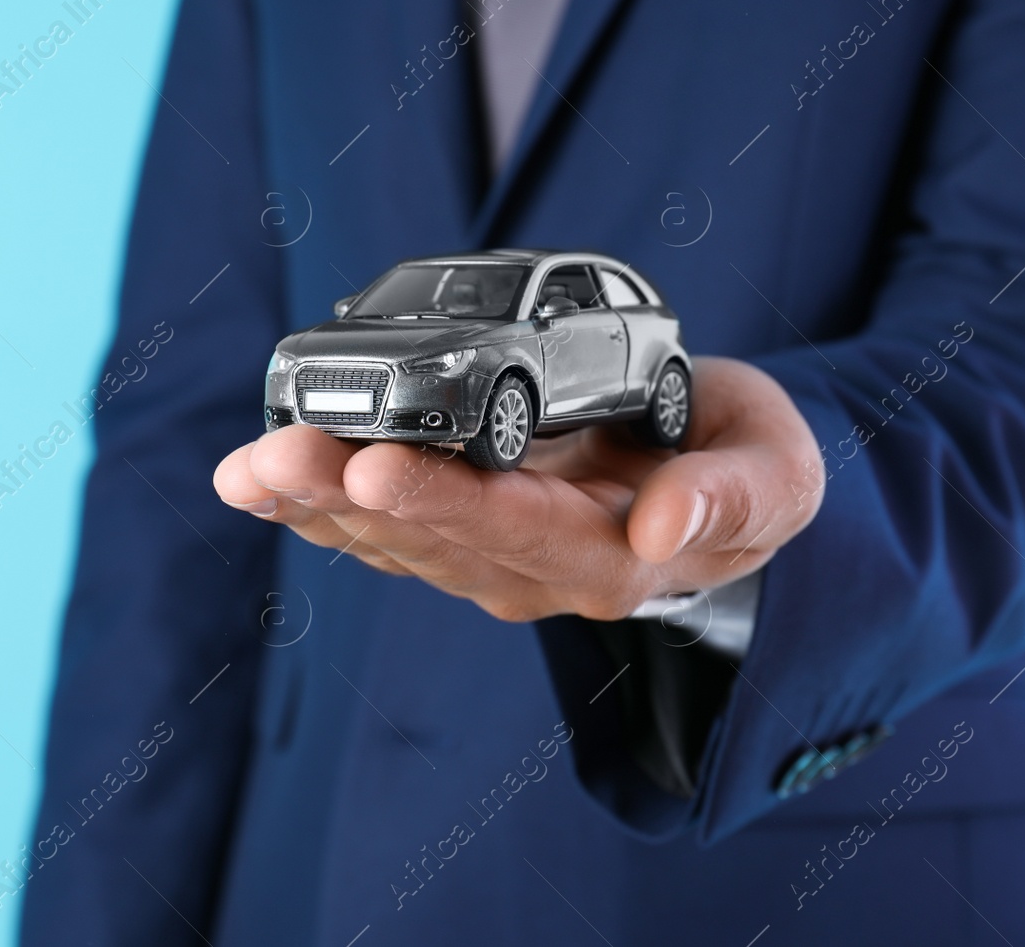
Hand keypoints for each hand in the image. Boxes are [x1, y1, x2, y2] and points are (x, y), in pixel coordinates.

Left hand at [213, 357, 823, 622]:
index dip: (446, 501)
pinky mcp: (455, 528)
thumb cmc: (745, 460)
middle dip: (348, 493)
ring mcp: (486, 554)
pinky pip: (378, 521)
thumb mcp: (774, 472)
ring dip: (313, 499)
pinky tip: (258, 473)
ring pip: (389, 534)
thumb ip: (732, 500)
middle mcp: (534, 568)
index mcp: (611, 558)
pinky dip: (315, 498)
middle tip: (281, 455)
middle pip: (432, 536)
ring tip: (250, 464)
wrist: (710, 463)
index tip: (376, 467)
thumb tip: (660, 530)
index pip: (519, 533)